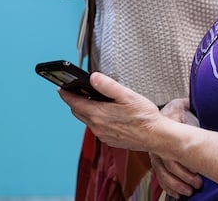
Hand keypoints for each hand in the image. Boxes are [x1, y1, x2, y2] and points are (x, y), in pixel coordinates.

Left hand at [58, 73, 181, 155]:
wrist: (157, 137)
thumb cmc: (144, 116)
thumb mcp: (127, 95)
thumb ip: (108, 86)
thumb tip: (92, 77)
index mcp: (98, 114)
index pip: (74, 102)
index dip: (66, 94)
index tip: (60, 88)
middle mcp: (97, 126)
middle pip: (78, 112)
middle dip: (74, 101)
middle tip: (75, 91)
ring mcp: (103, 135)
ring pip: (87, 120)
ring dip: (85, 110)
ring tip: (90, 99)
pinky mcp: (109, 140)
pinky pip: (96, 128)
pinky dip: (95, 119)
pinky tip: (105, 113)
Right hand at [150, 99, 202, 197]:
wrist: (161, 114)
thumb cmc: (175, 111)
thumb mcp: (180, 105)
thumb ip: (187, 106)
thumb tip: (196, 102)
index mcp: (163, 132)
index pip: (170, 151)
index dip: (182, 163)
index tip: (196, 171)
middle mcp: (157, 144)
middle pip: (167, 165)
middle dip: (183, 177)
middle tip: (197, 183)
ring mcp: (155, 154)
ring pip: (163, 173)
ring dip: (176, 184)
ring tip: (189, 191)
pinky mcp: (156, 161)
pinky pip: (159, 176)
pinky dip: (168, 187)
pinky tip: (177, 194)